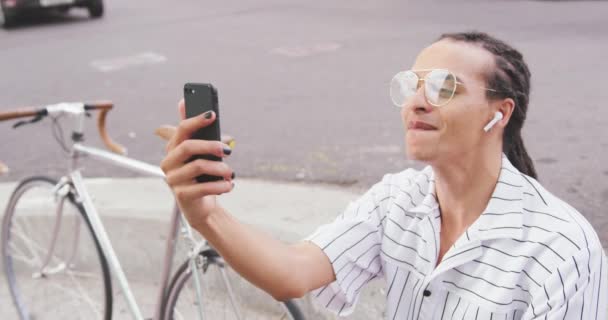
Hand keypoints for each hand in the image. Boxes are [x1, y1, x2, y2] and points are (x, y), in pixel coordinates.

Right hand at [160, 99, 233, 227]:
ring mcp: (173, 179)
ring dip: (220, 168)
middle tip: (228, 150)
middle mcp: (169, 163)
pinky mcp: (182, 196)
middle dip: (210, 146)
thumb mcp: (200, 152)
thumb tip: (182, 101)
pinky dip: (220, 185)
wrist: (199, 206)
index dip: (197, 120)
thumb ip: (194, 130)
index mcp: (173, 148)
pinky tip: (229, 185)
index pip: (182, 129)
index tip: (212, 114)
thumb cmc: (201, 175)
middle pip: (188, 147)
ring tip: (230, 173)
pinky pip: (204, 187)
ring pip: (198, 166)